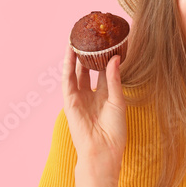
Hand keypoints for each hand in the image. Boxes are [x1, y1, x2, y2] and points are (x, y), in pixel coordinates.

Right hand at [61, 46, 126, 174]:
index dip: (105, 57)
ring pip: (76, 72)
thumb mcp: (118, 100)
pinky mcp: (70, 101)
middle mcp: (91, 94)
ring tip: (77, 38)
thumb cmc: (114, 131)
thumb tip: (115, 58)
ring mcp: (79, 97)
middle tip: (90, 36)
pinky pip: (67, 80)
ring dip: (76, 56)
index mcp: (105, 95)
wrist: (103, 150)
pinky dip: (68, 66)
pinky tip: (70, 53)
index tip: (109, 42)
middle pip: (88, 69)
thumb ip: (114, 79)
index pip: (103, 72)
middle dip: (88, 54)